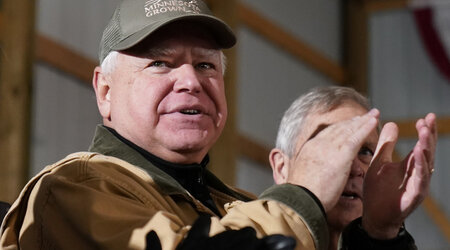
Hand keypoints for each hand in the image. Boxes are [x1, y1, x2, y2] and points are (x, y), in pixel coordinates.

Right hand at [286, 109, 378, 211]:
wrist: (300, 200)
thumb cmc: (300, 197)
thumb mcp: (302, 178)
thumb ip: (310, 172)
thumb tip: (311, 175)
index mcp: (309, 149)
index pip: (327, 134)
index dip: (339, 129)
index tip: (348, 125)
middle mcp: (319, 144)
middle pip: (339, 129)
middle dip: (352, 122)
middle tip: (364, 115)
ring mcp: (330, 148)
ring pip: (349, 130)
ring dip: (363, 121)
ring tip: (373, 114)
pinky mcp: (342, 156)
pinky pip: (356, 138)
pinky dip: (366, 128)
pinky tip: (374, 122)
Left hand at [362, 113, 436, 238]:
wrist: (373, 215)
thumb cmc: (378, 190)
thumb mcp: (379, 162)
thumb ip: (386, 145)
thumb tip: (391, 123)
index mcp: (410, 165)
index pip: (421, 145)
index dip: (425, 132)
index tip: (424, 117)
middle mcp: (417, 174)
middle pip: (427, 152)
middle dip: (429, 136)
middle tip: (428, 120)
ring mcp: (417, 185)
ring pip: (426, 165)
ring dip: (426, 148)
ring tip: (425, 133)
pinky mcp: (414, 197)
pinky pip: (420, 181)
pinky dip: (421, 168)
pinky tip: (419, 154)